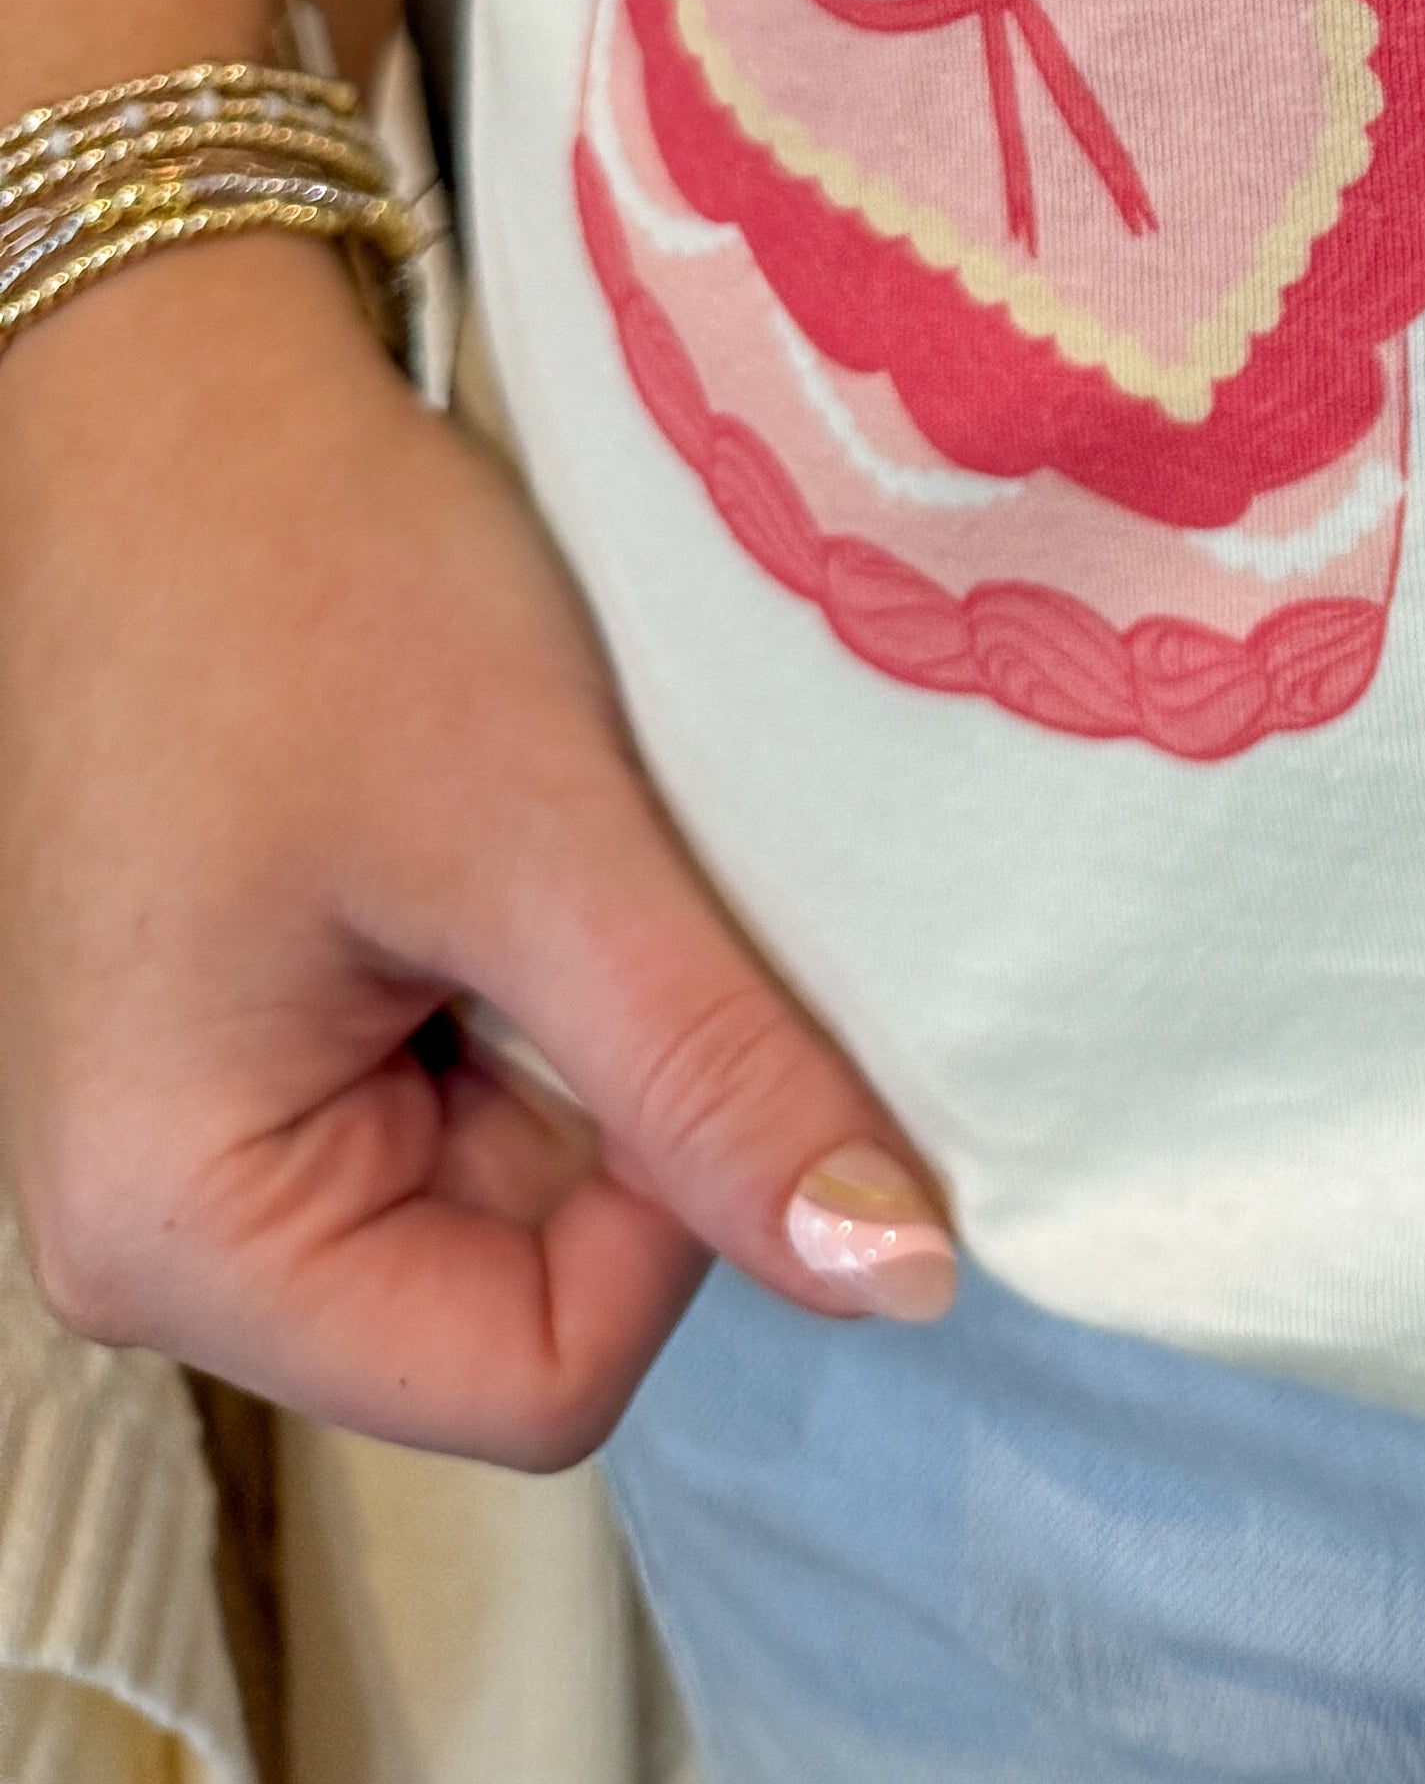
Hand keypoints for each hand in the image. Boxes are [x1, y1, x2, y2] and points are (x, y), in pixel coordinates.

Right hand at [0, 233, 955, 1464]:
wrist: (171, 401)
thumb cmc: (307, 586)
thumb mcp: (538, 838)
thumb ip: (715, 1076)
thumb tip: (904, 1279)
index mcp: (175, 1237)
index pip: (535, 1381)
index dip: (675, 1216)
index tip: (680, 991)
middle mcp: (163, 1236)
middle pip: (525, 1299)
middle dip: (631, 1115)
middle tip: (615, 895)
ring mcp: (212, 1145)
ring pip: (524, 1194)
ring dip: (595, 1038)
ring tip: (546, 850)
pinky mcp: (266, 1056)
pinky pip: (476, 1100)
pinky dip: (546, 989)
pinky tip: (513, 847)